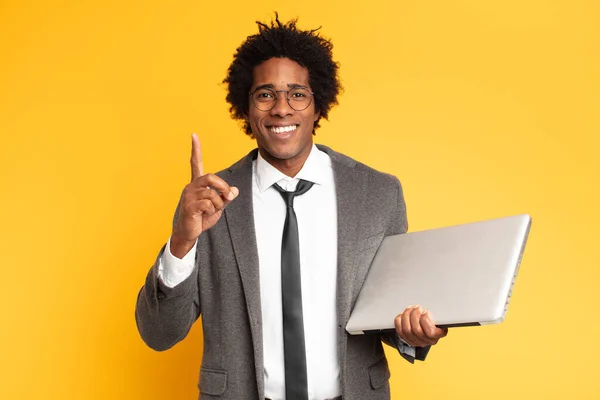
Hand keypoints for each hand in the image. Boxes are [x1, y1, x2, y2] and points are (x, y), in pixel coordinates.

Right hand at [171, 134, 238, 256]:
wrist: (189, 233)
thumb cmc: (201, 218)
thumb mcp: (217, 207)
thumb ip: (225, 197)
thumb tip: (234, 190)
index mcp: (197, 184)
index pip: (196, 163)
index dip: (196, 149)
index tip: (194, 135)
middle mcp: (191, 186)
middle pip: (211, 177)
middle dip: (223, 187)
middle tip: (227, 197)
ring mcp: (189, 196)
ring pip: (212, 193)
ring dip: (218, 204)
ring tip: (211, 211)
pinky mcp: (189, 205)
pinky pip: (208, 204)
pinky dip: (212, 210)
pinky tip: (204, 215)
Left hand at [394, 305, 447, 347]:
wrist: (427, 327)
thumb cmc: (433, 319)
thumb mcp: (438, 316)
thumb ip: (437, 312)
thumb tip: (435, 304)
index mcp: (437, 335)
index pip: (431, 332)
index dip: (426, 320)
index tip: (426, 311)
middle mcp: (427, 341)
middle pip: (417, 330)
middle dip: (415, 315)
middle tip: (417, 307)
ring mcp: (416, 342)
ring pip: (407, 330)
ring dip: (407, 316)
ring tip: (410, 308)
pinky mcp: (407, 340)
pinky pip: (400, 331)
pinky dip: (399, 321)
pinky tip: (402, 315)